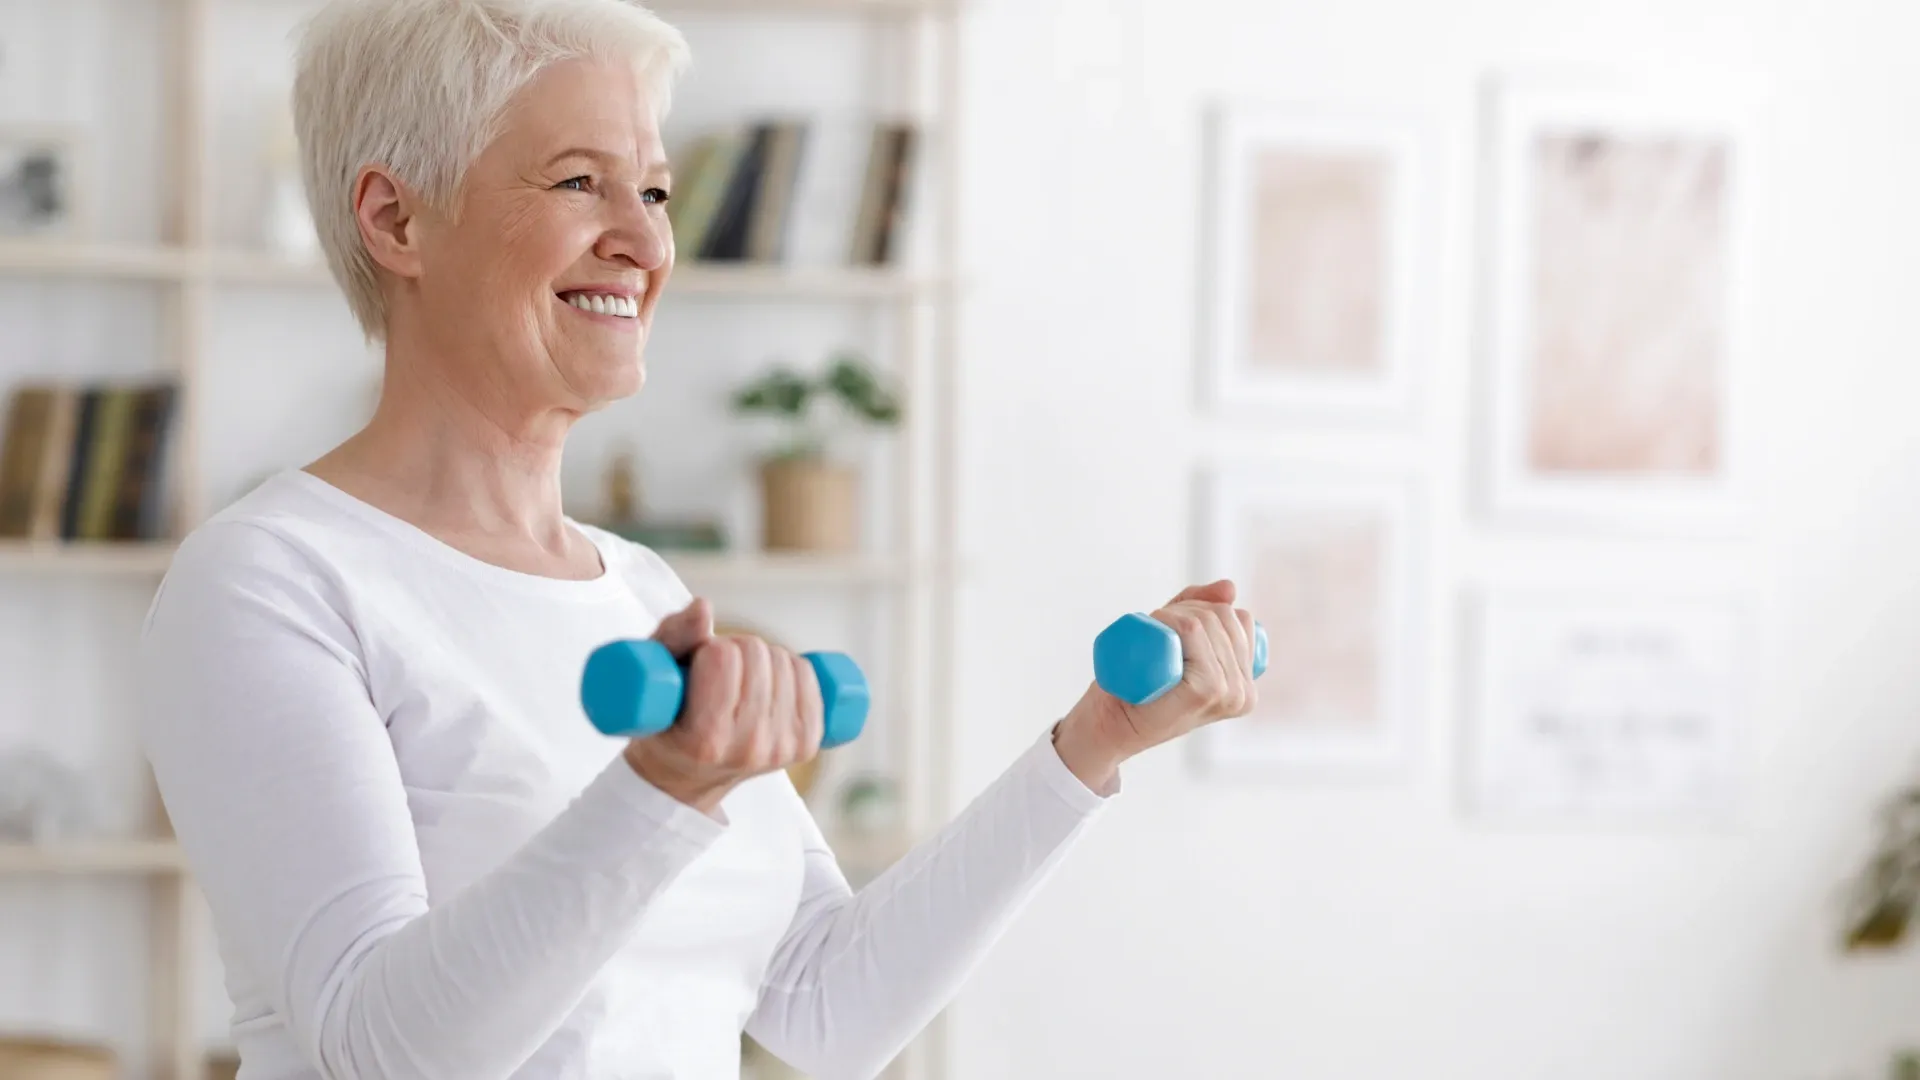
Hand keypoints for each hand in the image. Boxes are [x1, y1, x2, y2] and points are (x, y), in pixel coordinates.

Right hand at [621, 597, 824, 816]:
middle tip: (719, 671)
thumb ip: (673, 635)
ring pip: (786, 661)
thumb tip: (705, 607)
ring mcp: (782, 749)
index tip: (697, 666)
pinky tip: (769, 684)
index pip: (724, 658)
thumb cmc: (664, 718)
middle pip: (759, 655)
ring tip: (741, 681)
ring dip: (763, 659)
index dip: (708, 649)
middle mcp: (748, 749)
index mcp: (705, 741)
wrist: (686, 776)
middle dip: (737, 649)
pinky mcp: (807, 744)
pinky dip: (790, 668)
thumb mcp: (655, 676)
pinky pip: (809, 676)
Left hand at [1053, 580, 1258, 789]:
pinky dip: (1169, 621)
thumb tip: (1230, 586)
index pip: (1242, 619)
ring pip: (1204, 620)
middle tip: (1157, 630)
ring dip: (1172, 615)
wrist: (1110, 725)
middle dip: (1186, 609)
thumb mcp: (1178, 643)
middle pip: (1223, 616)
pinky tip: (1157, 638)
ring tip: (1155, 638)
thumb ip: (1203, 611)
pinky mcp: (1205, 690)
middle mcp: (1245, 692)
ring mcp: (1228, 693)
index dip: (1206, 609)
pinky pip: (1191, 630)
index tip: (1175, 625)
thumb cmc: (1142, 686)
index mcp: (1247, 684)